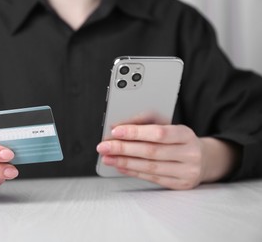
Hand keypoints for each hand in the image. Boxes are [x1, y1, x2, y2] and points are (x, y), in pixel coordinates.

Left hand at [97, 120, 238, 189]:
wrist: (203, 159)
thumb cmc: (179, 140)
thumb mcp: (167, 125)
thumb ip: (143, 122)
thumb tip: (118, 127)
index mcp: (186, 134)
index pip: (158, 133)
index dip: (135, 132)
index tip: (115, 131)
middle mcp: (189, 154)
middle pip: (151, 151)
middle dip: (123, 148)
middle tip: (104, 146)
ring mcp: (186, 171)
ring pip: (150, 166)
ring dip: (124, 161)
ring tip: (107, 157)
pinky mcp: (179, 184)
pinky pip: (152, 178)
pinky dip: (133, 171)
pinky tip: (120, 166)